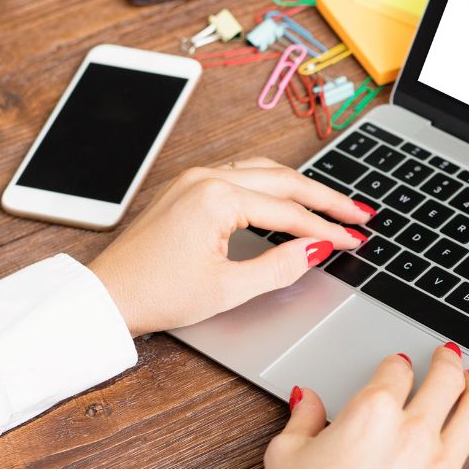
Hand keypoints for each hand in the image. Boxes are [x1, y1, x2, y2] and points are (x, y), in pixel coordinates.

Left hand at [88, 157, 372, 336]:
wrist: (107, 296)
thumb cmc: (157, 294)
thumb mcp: (229, 289)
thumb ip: (280, 265)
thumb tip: (316, 248)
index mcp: (217, 197)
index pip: (289, 211)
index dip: (328, 229)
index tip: (356, 239)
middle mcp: (207, 177)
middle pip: (284, 181)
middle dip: (326, 199)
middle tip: (360, 213)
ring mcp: (195, 178)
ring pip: (264, 172)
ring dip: (301, 188)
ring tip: (333, 205)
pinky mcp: (188, 187)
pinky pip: (242, 175)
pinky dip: (273, 186)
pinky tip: (289, 199)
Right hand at [255, 343, 468, 468]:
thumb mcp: (286, 454)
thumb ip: (304, 417)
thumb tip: (308, 397)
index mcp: (371, 413)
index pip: (396, 371)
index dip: (398, 363)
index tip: (400, 365)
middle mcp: (412, 434)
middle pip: (444, 380)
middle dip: (447, 362)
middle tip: (448, 357)